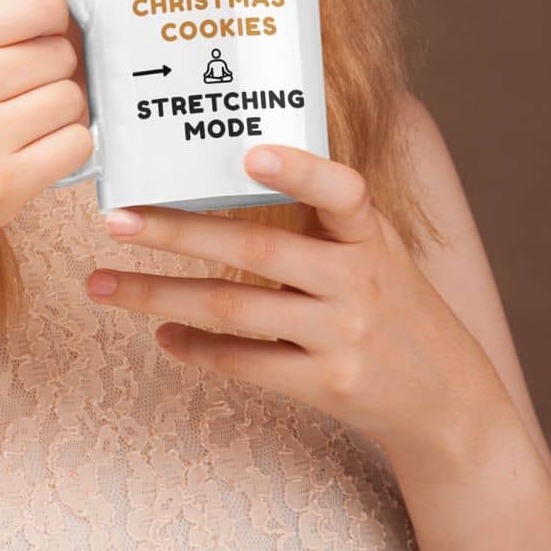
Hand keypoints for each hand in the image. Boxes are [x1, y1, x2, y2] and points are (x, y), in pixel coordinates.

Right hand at [0, 0, 91, 320]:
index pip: (35, 1)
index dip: (54, 20)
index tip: (44, 41)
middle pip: (59, 51)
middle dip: (54, 74)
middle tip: (20, 102)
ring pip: (74, 97)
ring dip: (61, 117)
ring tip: (20, 134)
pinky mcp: (2, 188)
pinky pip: (77, 145)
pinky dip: (66, 153)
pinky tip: (30, 162)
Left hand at [85, 144, 497, 455]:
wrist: (447, 400)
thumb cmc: (395, 306)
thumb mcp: (379, 250)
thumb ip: (327, 216)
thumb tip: (241, 164)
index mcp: (370, 236)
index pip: (343, 192)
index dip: (298, 170)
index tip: (249, 150)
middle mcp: (359, 281)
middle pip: (257, 250)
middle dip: (177, 232)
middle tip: (117, 220)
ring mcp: (343, 336)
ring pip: (234, 309)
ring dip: (158, 296)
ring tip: (102, 284)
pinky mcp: (328, 385)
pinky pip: (246, 363)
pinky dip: (197, 348)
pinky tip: (161, 335)